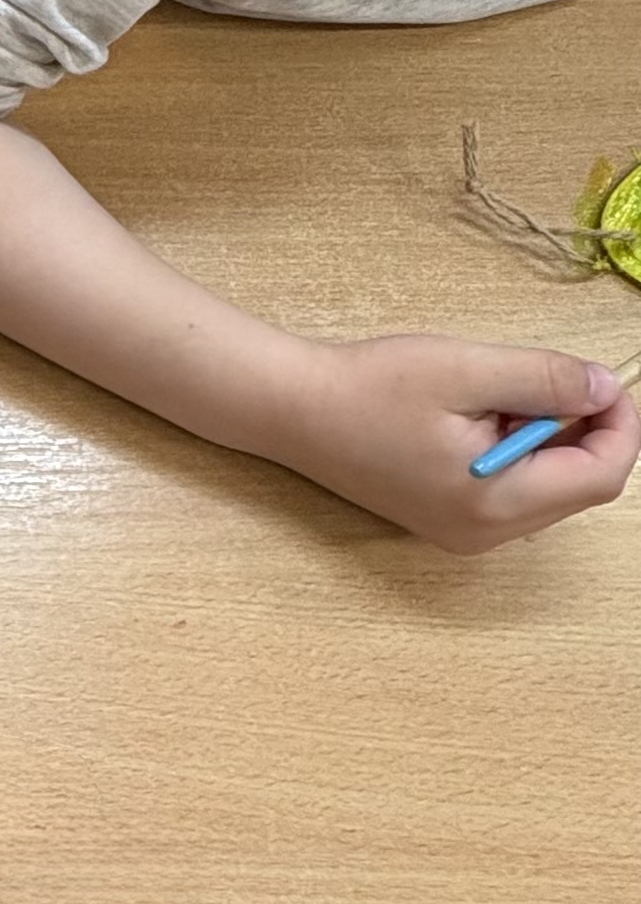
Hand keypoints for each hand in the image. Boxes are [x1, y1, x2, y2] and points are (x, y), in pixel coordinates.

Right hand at [292, 334, 638, 548]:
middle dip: (583, 428)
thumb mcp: (466, 370)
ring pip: (550, 487)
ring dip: (548, 436)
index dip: (620, 424)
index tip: (607, 377)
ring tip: (496, 396)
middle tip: (548, 376)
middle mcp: (486, 533)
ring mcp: (466, 532)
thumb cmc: (369, 389)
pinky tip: (478, 416)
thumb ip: (545, 379)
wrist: (294, 411)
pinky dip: (519, 449)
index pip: (600, 477)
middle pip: (580, 486)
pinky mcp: (450, 519)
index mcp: (494, 504)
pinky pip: (515, 490)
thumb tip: (605, 387)